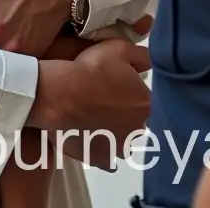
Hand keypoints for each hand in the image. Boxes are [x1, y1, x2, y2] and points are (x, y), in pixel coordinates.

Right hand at [28, 39, 151, 169]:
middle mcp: (139, 130)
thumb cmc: (91, 69)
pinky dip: (104, 149)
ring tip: (99, 116)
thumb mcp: (119, 48)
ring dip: (117, 131)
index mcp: (147, 105)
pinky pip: (108, 158)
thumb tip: (149, 63)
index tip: (121, 85)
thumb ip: (141, 56)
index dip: (135, 91)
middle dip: (128, 111)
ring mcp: (120, 147)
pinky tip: (96, 137)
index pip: (149, 99)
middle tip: (107, 98)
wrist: (60, 94)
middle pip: (138, 120)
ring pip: (125, 139)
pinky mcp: (102, 159)